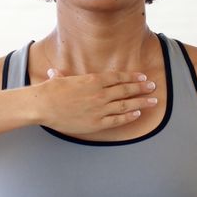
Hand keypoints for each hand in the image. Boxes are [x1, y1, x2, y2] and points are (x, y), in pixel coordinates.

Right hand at [34, 69, 157, 133]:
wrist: (43, 106)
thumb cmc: (50, 92)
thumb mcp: (59, 80)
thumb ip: (63, 77)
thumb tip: (56, 73)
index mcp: (93, 80)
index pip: (118, 77)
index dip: (132, 77)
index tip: (142, 77)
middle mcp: (100, 93)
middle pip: (126, 90)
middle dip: (142, 88)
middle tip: (153, 86)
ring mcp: (100, 109)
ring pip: (126, 104)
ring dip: (141, 101)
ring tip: (153, 100)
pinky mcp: (97, 123)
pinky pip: (117, 120)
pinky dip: (129, 116)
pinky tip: (137, 113)